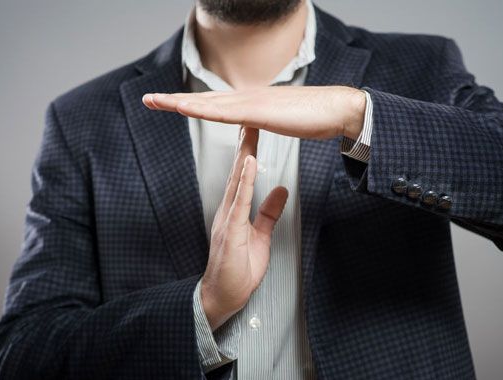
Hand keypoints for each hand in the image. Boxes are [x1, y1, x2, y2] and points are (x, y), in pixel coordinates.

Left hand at [142, 86, 365, 139]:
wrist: (339, 109)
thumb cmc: (315, 116)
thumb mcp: (282, 120)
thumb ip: (266, 120)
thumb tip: (256, 123)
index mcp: (252, 103)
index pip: (215, 104)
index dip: (191, 104)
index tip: (170, 105)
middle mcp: (247, 98)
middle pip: (204, 100)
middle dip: (175, 100)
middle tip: (149, 99)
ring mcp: (252, 102)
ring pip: (208, 104)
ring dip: (180, 102)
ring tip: (155, 101)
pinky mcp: (259, 111)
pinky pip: (224, 113)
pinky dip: (201, 110)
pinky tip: (183, 108)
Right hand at [199, 127, 287, 330]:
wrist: (222, 296)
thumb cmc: (238, 269)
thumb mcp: (260, 236)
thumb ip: (268, 212)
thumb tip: (281, 190)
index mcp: (235, 209)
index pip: (244, 174)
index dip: (250, 150)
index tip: (255, 128)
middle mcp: (228, 209)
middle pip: (239, 171)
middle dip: (245, 142)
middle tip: (250, 115)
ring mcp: (227, 218)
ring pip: (237, 180)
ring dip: (245, 154)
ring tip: (250, 130)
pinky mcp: (230, 230)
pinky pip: (239, 201)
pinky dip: (245, 180)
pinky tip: (250, 163)